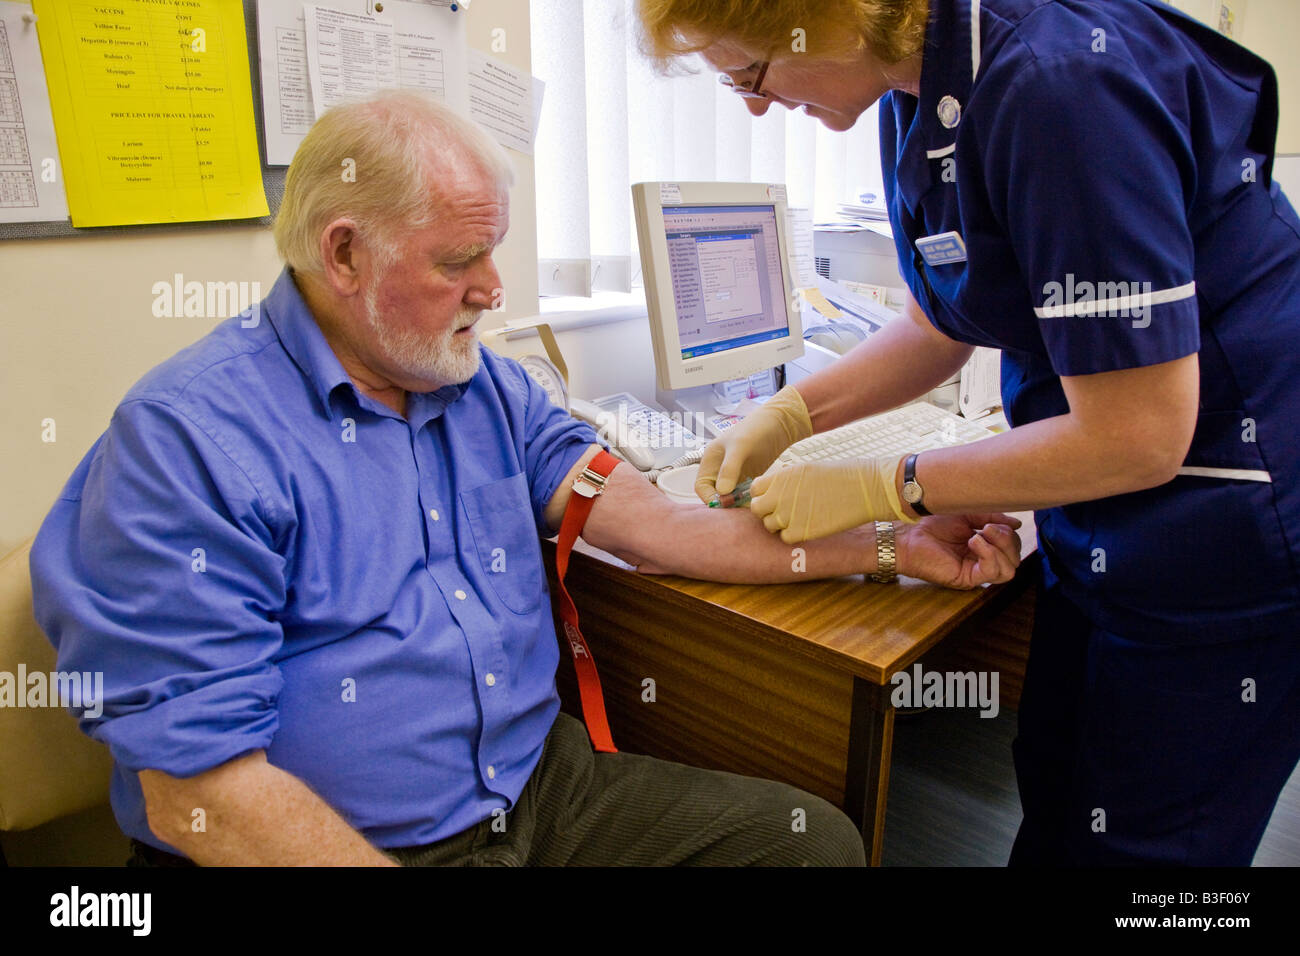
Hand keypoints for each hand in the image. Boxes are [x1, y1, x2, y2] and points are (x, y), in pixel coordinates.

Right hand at [694, 386, 813, 501]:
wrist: (779, 423)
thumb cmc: (756, 428)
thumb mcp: (740, 447)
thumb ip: (729, 469)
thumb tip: (722, 492)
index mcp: (710, 459)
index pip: (701, 486)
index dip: (709, 497)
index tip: (723, 504)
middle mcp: (719, 468)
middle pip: (714, 493)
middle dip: (723, 502)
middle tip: (737, 507)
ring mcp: (734, 474)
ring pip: (729, 496)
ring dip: (736, 503)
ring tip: (748, 504)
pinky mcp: (748, 477)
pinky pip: (742, 494)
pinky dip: (746, 499)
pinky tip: (755, 500)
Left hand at [749, 456, 913, 543]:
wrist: (863, 488)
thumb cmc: (840, 475)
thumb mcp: (806, 470)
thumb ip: (785, 481)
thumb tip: (772, 492)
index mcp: (781, 477)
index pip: (755, 489)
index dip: (763, 494)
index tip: (774, 497)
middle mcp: (780, 495)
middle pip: (756, 509)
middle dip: (766, 511)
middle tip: (782, 511)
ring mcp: (789, 515)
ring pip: (769, 526)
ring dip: (780, 524)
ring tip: (799, 518)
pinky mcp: (802, 531)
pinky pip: (785, 538)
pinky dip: (793, 535)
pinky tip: (807, 527)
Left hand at [896, 514, 1023, 588]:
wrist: (910, 533)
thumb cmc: (934, 524)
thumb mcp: (969, 515)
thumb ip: (993, 518)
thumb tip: (1018, 524)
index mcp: (986, 548)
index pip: (1013, 548)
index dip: (1010, 534)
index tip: (992, 522)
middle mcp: (983, 562)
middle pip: (1015, 560)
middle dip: (1008, 541)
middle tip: (988, 528)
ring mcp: (975, 573)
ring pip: (1008, 571)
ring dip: (1000, 549)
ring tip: (980, 534)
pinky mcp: (966, 579)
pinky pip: (990, 573)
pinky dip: (988, 555)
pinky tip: (973, 541)